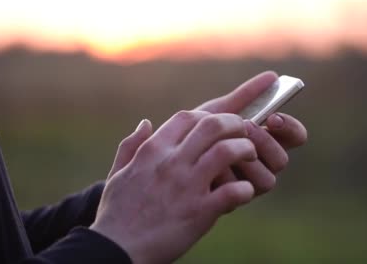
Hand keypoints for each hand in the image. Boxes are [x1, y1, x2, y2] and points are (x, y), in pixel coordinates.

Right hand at [91, 111, 256, 263]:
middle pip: (212, 125)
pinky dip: (245, 189)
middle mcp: (171, 163)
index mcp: (152, 151)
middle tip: (243, 135)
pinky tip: (244, 192)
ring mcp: (187, 186)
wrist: (116, 251)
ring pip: (227, 151)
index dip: (208, 116)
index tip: (217, 127)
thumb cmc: (116, 214)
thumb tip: (146, 123)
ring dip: (245, 150)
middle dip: (234, 124)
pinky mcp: (200, 212)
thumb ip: (131, 146)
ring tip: (250, 159)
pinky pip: (233, 191)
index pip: (187, 116)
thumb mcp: (118, 174)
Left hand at [196, 71, 307, 193]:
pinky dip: (226, 176)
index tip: (274, 117)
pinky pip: (241, 193)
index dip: (291, 127)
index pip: (295, 136)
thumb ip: (244, 97)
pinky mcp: (232, 202)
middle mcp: (262, 165)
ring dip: (249, 161)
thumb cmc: (195, 133)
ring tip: (225, 146)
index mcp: (266, 142)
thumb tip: (272, 76)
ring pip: (267, 179)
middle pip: (282, 159)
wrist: (165, 161)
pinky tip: (208, 166)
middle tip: (246, 128)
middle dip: (266, 143)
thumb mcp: (217, 112)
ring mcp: (248, 186)